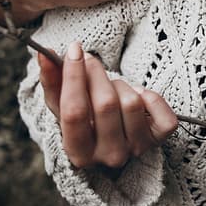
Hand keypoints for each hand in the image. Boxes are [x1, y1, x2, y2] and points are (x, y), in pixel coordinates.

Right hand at [39, 42, 178, 169]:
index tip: (74, 49)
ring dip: (120, 84)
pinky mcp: (158, 140)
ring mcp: (136, 149)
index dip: (73, 76)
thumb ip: (51, 81)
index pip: (74, 112)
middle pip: (105, 104)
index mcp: (79, 153)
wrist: (111, 141)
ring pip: (131, 103)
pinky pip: (161, 111)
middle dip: (96, 73)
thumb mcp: (62, 106)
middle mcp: (109, 156)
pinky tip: (138, 96)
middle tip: (90, 60)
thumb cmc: (83, 120)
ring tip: (112, 87)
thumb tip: (44, 53)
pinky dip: (152, 97)